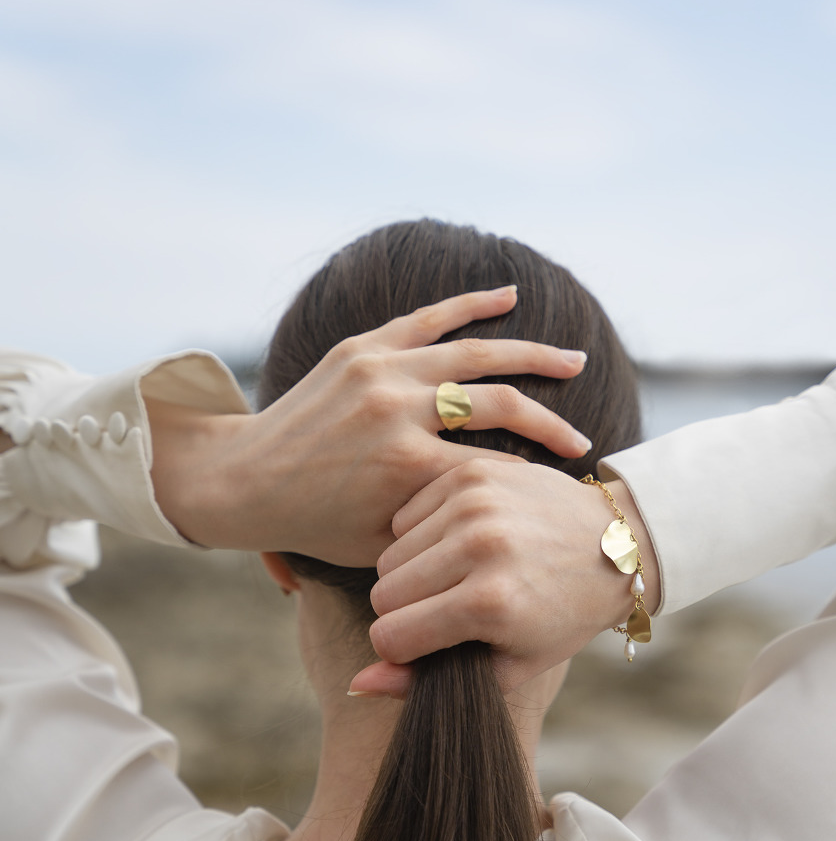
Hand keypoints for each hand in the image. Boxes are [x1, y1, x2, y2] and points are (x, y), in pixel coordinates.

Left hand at [147, 287, 590, 561]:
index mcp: (407, 468)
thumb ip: (440, 522)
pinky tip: (508, 297)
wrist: (245, 480)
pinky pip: (428, 319)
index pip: (494, 466)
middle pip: (498, 402)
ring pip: (472, 352)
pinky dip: (470, 305)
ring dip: (530, 353)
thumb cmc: (316, 524)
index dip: (533, 478)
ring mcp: (380, 371)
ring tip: (573, 359)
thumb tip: (501, 507)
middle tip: (584, 436)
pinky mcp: (363, 349)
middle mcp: (399, 411)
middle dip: (549, 418)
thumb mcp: (383, 543)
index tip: (562, 490)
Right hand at [350, 463, 659, 695]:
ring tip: (455, 577)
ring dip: (413, 572)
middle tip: (444, 610)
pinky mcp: (471, 474)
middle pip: (384, 593)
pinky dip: (422, 534)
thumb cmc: (562, 614)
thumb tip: (359, 682)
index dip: (401, 649)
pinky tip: (457, 543)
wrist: (616, 544)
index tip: (425, 645)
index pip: (391, 636)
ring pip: (390, 553)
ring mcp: (475, 504)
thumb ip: (428, 679)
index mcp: (490, 604)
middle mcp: (479, 547)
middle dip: (403, 611)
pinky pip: (407, 515)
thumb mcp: (508, 663)